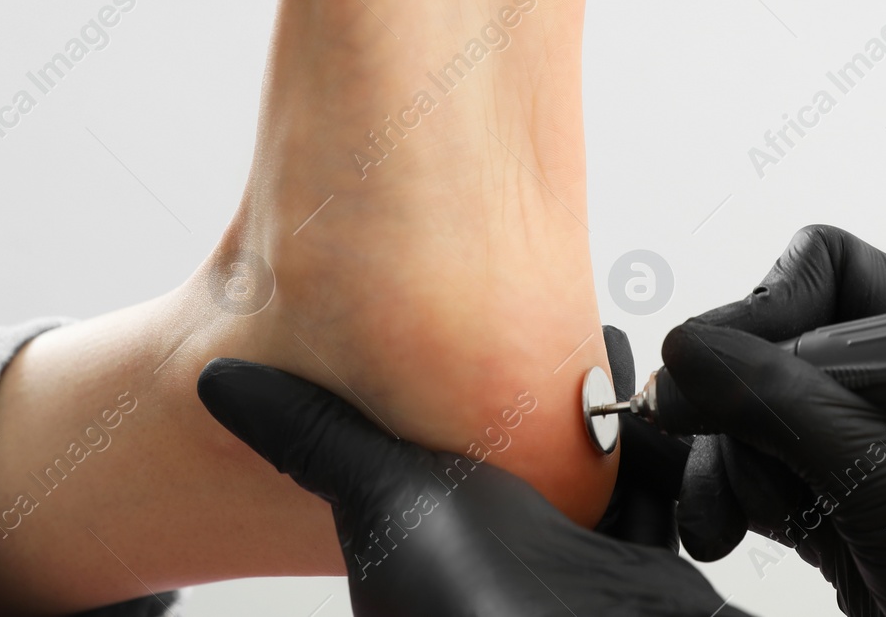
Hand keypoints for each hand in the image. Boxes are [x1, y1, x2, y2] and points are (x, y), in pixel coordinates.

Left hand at [198, 351, 746, 616]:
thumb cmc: (471, 607)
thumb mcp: (382, 503)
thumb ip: (314, 439)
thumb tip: (219, 378)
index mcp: (441, 518)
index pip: (457, 419)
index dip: (479, 361)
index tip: (497, 299)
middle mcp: (509, 535)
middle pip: (538, 432)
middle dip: (561, 380)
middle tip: (576, 332)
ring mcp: (577, 553)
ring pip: (605, 456)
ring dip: (618, 413)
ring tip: (620, 373)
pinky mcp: (640, 567)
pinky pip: (661, 492)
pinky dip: (666, 458)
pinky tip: (664, 424)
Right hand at [663, 225, 885, 616]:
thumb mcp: (878, 474)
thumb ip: (778, 402)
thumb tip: (681, 347)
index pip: (826, 268)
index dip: (768, 301)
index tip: (721, 363)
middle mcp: (884, 375)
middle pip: (766, 339)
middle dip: (733, 402)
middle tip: (698, 432)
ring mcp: (850, 434)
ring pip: (742, 407)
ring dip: (726, 464)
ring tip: (733, 517)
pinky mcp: (824, 488)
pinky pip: (744, 464)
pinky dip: (723, 496)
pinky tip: (723, 532)